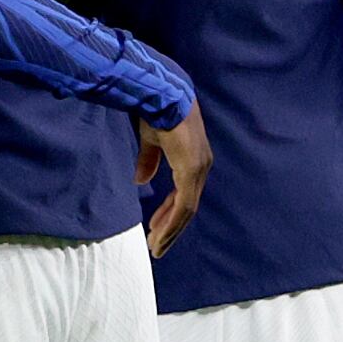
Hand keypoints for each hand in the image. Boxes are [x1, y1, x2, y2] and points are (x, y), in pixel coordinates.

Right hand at [138, 101, 211, 253]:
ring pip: (186, 211)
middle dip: (171, 227)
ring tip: (156, 246)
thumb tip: (141, 181)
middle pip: (187, 207)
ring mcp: (198, 170)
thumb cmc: (157, 112)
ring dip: (170, 230)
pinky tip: (160, 234)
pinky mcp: (191, 171)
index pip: (184, 195)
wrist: (162, 95)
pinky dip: (171, 222)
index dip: (170, 213)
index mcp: (193, 160)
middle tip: (157, 245)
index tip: (156, 228)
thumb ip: (148, 161)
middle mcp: (201, 167)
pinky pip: (183, 205)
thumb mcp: (151, 141)